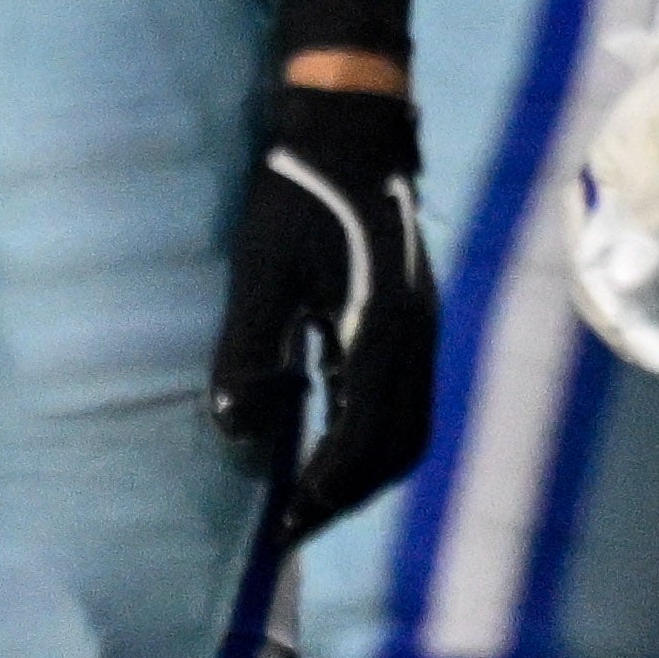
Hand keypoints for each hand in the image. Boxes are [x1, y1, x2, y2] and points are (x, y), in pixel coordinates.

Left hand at [211, 80, 439, 536]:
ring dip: (365, 469)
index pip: (364, 435)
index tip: (283, 527)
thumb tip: (235, 430)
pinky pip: (407, 398)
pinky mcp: (414, 317)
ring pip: (411, 424)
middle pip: (403, 443)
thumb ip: (247, 350)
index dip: (325, 489)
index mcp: (383, 327)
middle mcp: (416, 335)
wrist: (352, 130)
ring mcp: (423, 326)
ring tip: (312, 495)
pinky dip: (372, 435)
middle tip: (295, 526)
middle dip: (352, 494)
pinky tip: (328, 437)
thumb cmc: (295, 196)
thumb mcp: (259, 272)